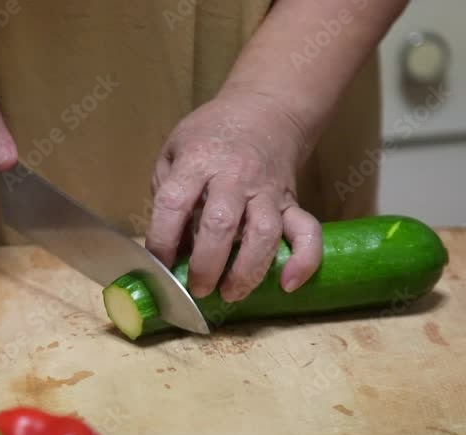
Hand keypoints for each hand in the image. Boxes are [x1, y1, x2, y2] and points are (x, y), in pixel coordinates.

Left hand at [145, 89, 321, 301]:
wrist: (264, 109)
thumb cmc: (211, 135)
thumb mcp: (174, 150)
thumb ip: (166, 193)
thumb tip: (165, 248)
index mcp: (197, 162)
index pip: (174, 204)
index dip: (162, 240)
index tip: (158, 265)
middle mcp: (234, 177)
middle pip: (220, 225)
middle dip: (206, 265)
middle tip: (195, 289)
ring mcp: (267, 191)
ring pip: (263, 234)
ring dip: (246, 271)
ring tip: (230, 294)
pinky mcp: (292, 202)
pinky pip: (307, 232)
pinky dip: (304, 260)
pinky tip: (289, 285)